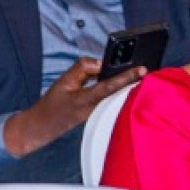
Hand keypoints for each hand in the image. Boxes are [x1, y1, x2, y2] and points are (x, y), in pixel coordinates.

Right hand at [2, 57, 144, 157]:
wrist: (44, 126)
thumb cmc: (53, 103)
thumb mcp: (64, 80)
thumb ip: (83, 68)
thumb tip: (100, 63)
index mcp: (86, 99)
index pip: (111, 85)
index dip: (127, 77)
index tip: (143, 70)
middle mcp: (96, 108)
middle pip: (119, 90)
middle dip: (131, 79)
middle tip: (145, 69)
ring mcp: (98, 112)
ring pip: (115, 94)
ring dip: (123, 84)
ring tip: (135, 73)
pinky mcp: (98, 113)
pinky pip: (110, 98)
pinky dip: (115, 89)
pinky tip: (120, 82)